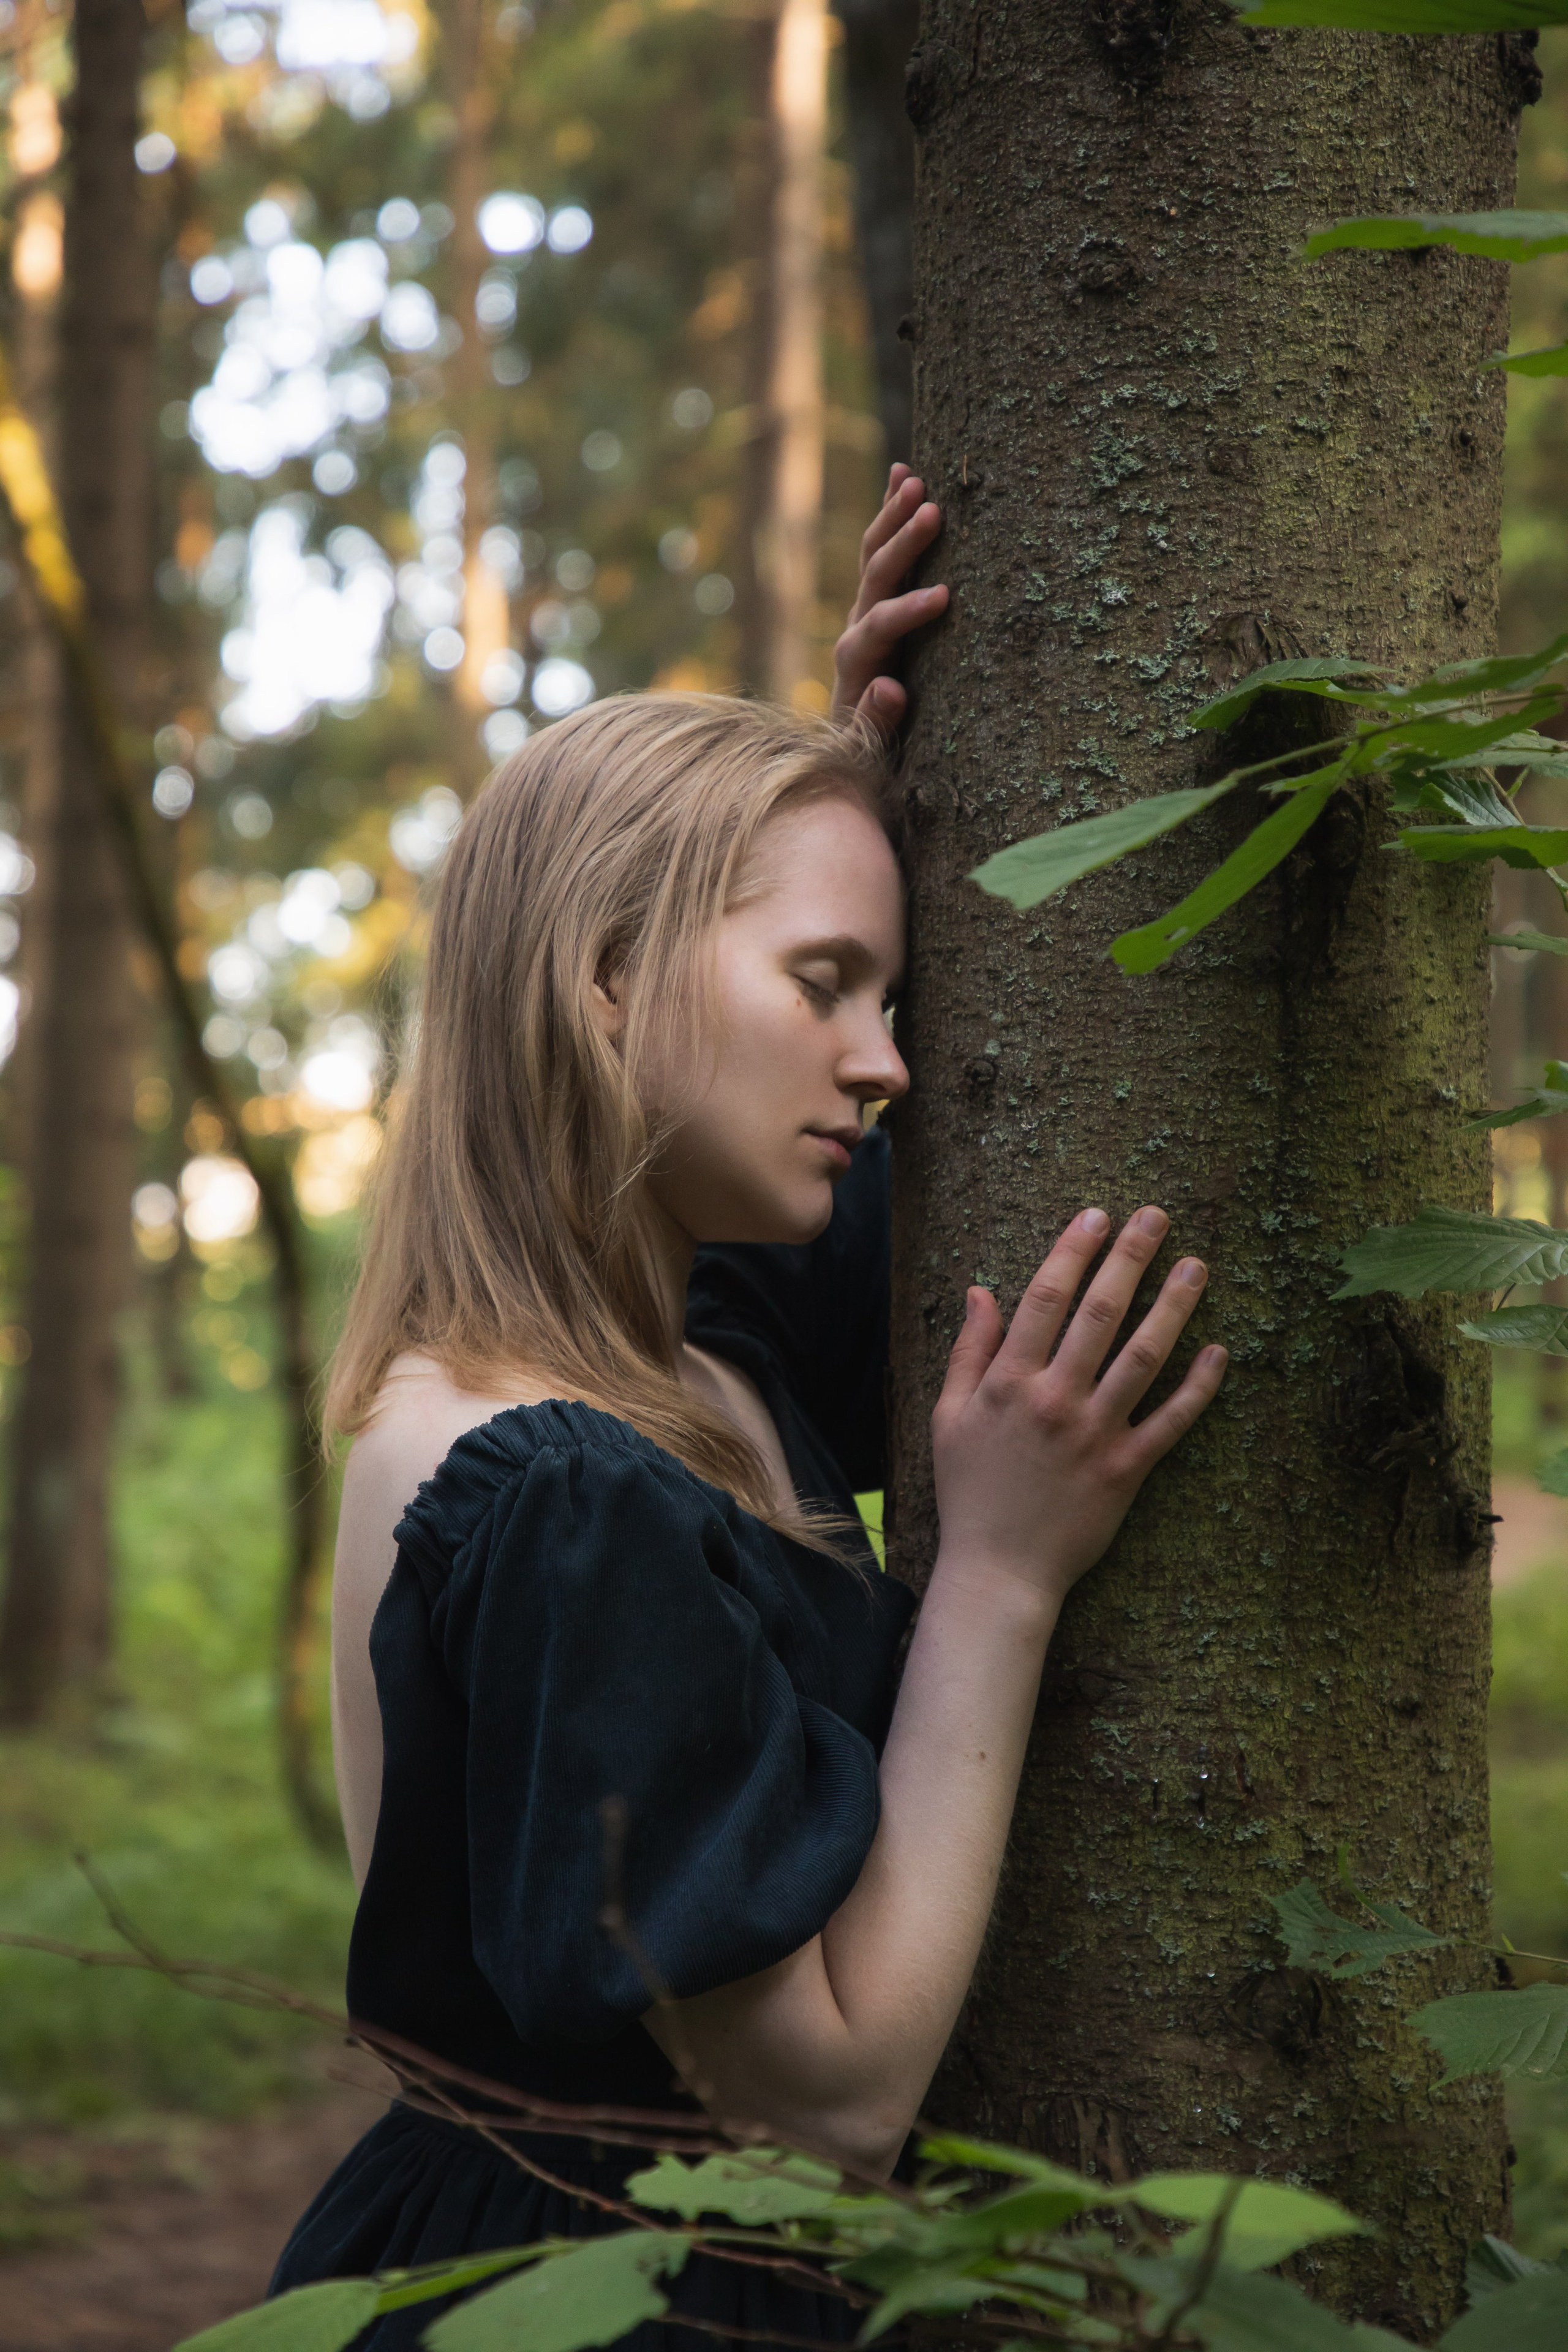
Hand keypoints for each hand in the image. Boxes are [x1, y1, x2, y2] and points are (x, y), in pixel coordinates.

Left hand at [831, 464, 947, 735]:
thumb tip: (891, 686)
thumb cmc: (872, 758)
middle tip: (932, 513)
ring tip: (915, 479)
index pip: (878, 629)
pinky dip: (890, 514)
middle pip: (874, 580)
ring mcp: (866, 613)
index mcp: (856, 667)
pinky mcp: (878, 602)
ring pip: (874, 557)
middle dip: (902, 547)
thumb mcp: (873, 753)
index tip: (943, 597)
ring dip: (893, 517)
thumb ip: (876, 724)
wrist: (854, 751)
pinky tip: (903, 473)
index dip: (907, 613)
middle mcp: (856, 631)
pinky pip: (880, 551)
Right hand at [930, 1206, 1225, 1606]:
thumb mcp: (949, 1417)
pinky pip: (1171, 1421)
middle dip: (1129, 1258)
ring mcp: (1095, 1435)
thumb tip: (981, 1290)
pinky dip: (1199, 1386)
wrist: (998, 1570)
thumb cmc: (969, 1491)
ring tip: (1197, 1266)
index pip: (1045, 1299)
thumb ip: (969, 1352)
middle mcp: (1055, 1400)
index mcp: (1009, 1383)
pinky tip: (1220, 1350)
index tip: (1096, 1215)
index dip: (1072, 1252)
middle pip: (1100, 1314)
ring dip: (1173, 1307)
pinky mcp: (1126, 1470)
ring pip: (1144, 1357)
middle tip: (1155, 1216)